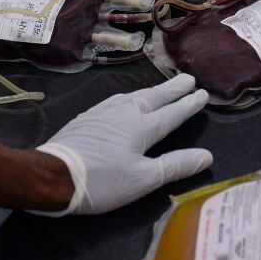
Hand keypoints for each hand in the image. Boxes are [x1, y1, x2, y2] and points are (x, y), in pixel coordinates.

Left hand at [34, 74, 211, 215]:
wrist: (53, 175)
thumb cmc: (103, 181)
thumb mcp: (144, 179)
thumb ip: (176, 165)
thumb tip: (207, 155)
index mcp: (143, 127)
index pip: (173, 113)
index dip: (189, 104)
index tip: (202, 93)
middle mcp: (125, 113)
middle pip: (154, 97)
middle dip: (173, 89)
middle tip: (188, 78)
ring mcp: (104, 113)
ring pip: (134, 96)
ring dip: (151, 91)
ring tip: (161, 89)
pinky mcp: (87, 118)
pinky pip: (115, 100)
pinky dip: (129, 97)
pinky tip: (125, 101)